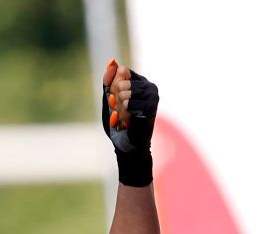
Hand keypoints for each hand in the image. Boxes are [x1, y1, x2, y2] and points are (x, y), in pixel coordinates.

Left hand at [101, 59, 158, 185]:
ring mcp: (152, 96)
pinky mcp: (151, 107)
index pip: (121, 71)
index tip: (114, 100)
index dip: (112, 87)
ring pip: (124, 93)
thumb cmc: (118, 122)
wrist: (126, 144)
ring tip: (124, 118)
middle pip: (121, 82)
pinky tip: (128, 122)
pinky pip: (128, 103)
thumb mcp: (109, 98)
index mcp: (140, 81)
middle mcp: (149, 86)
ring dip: (118, 109)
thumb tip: (112, 61)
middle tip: (120, 112)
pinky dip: (123, 114)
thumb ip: (109, 80)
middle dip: (114, 100)